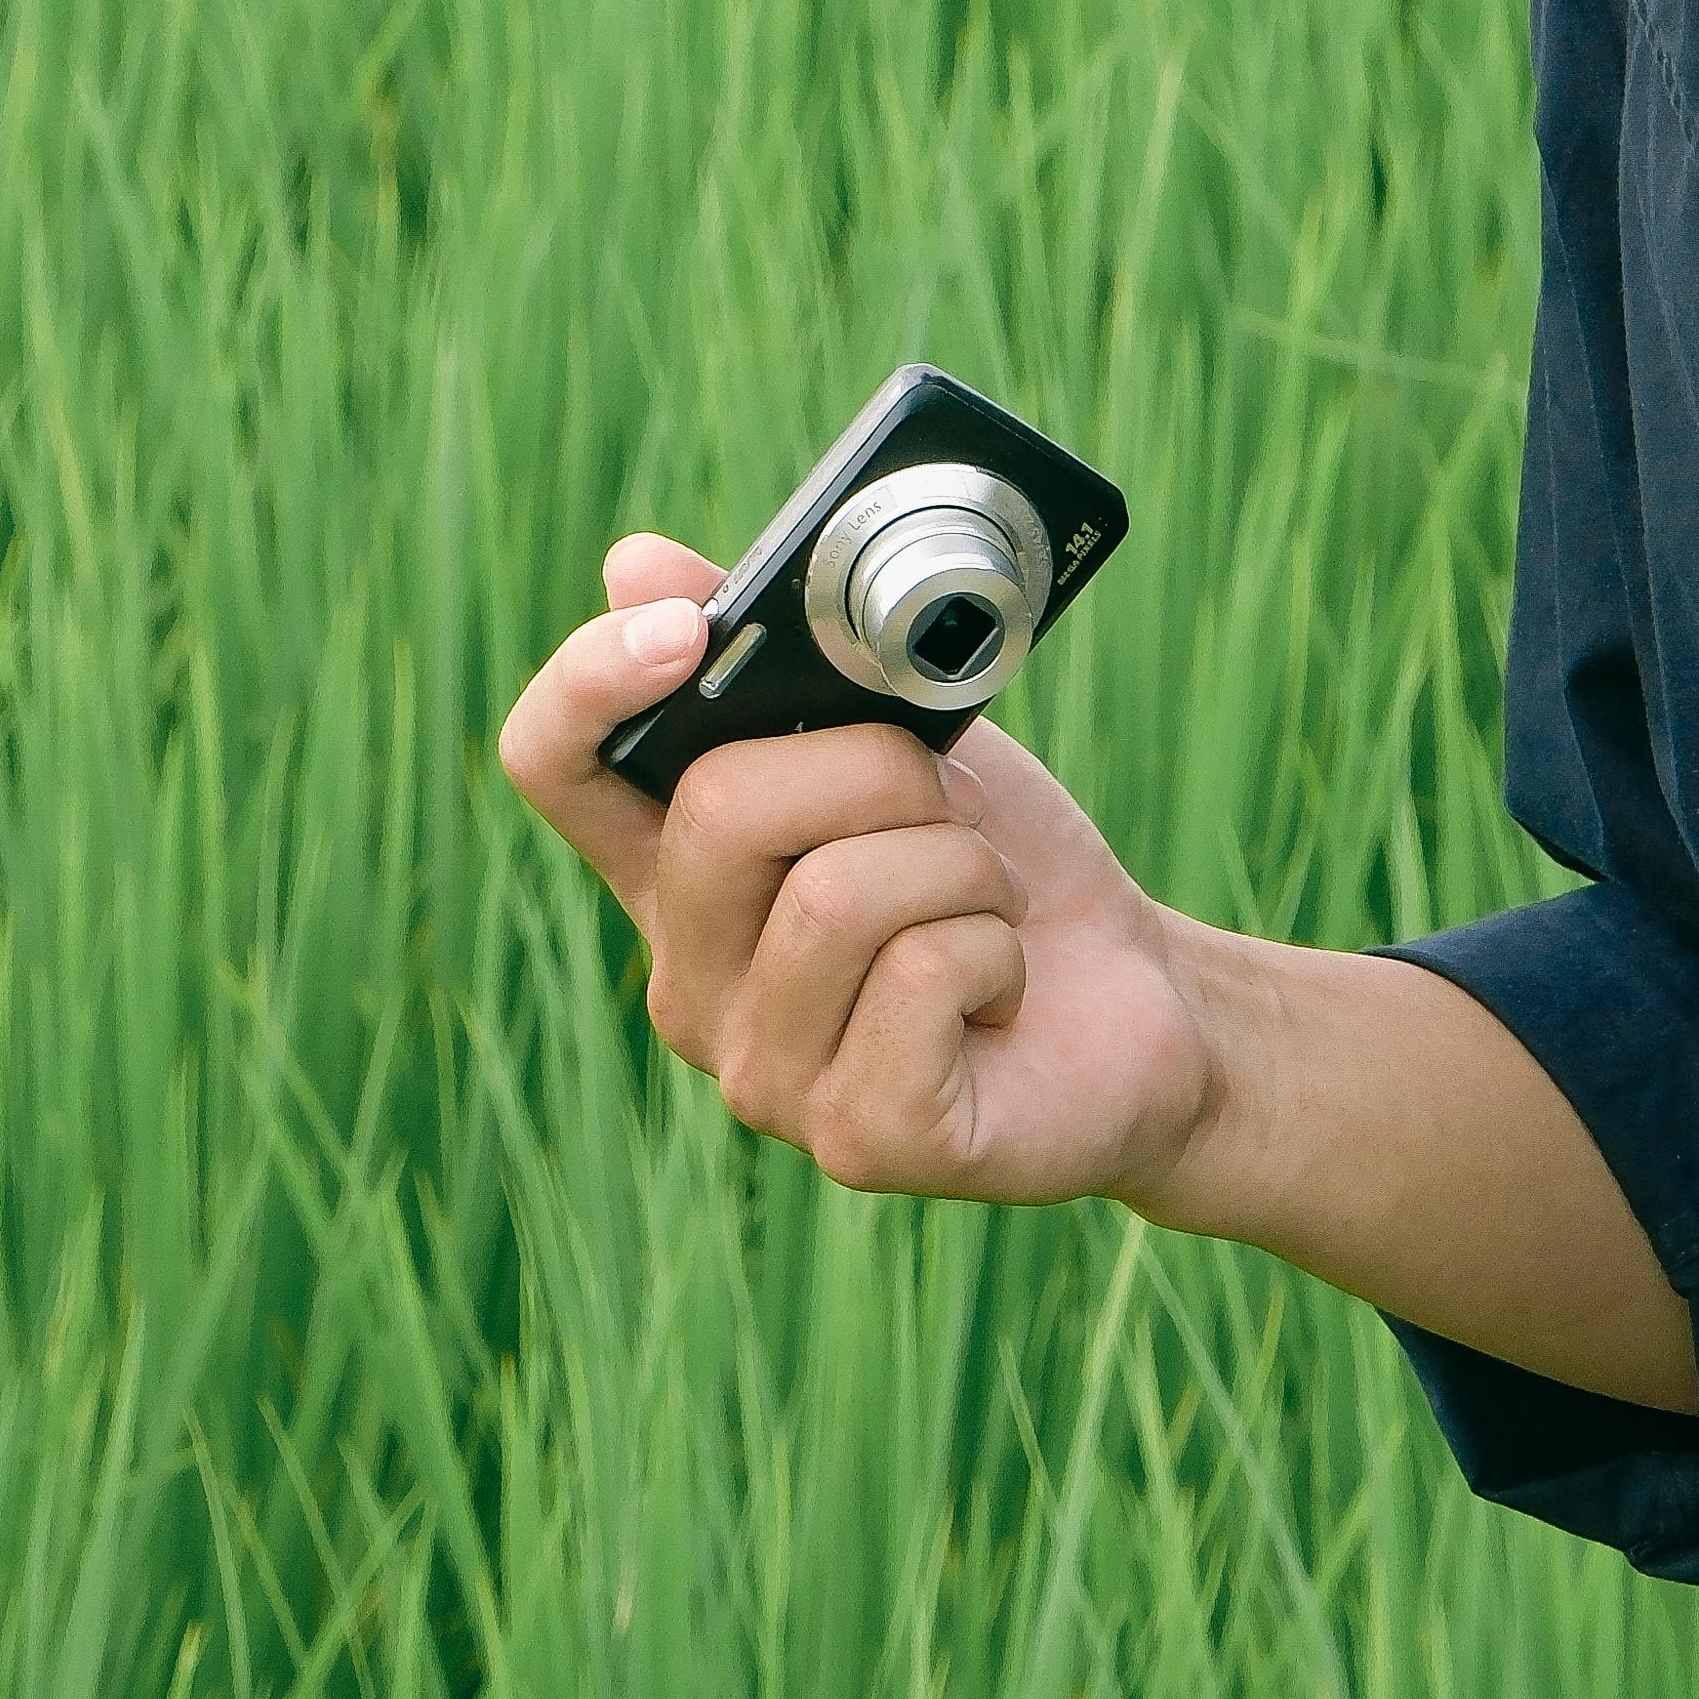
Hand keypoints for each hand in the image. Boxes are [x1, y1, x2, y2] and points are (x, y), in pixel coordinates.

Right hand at [491, 537, 1221, 1205]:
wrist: (1142, 1002)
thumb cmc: (1005, 867)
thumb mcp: (908, 739)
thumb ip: (783, 663)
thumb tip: (632, 561)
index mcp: (679, 872)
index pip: (556, 767)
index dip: (590, 685)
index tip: (686, 630)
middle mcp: (689, 983)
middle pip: (723, 810)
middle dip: (880, 770)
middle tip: (952, 813)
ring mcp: (762, 1077)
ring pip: (837, 894)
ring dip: (960, 867)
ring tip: (987, 907)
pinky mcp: (860, 1138)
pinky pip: (920, 975)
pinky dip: (996, 948)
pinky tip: (1003, 992)